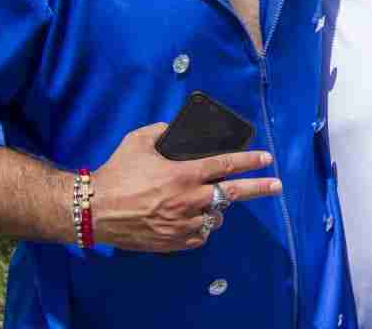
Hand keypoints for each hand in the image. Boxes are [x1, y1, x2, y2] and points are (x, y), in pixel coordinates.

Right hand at [90, 123, 280, 251]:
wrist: (94, 210)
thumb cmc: (117, 172)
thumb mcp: (139, 140)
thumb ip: (163, 131)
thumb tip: (177, 128)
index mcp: (184, 173)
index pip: (226, 164)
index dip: (249, 160)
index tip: (266, 158)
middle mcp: (189, 199)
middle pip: (233, 194)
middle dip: (259, 188)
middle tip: (277, 185)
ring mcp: (182, 223)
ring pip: (216, 217)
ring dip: (217, 208)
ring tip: (209, 202)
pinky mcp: (173, 242)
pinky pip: (200, 236)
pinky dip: (201, 227)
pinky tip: (194, 220)